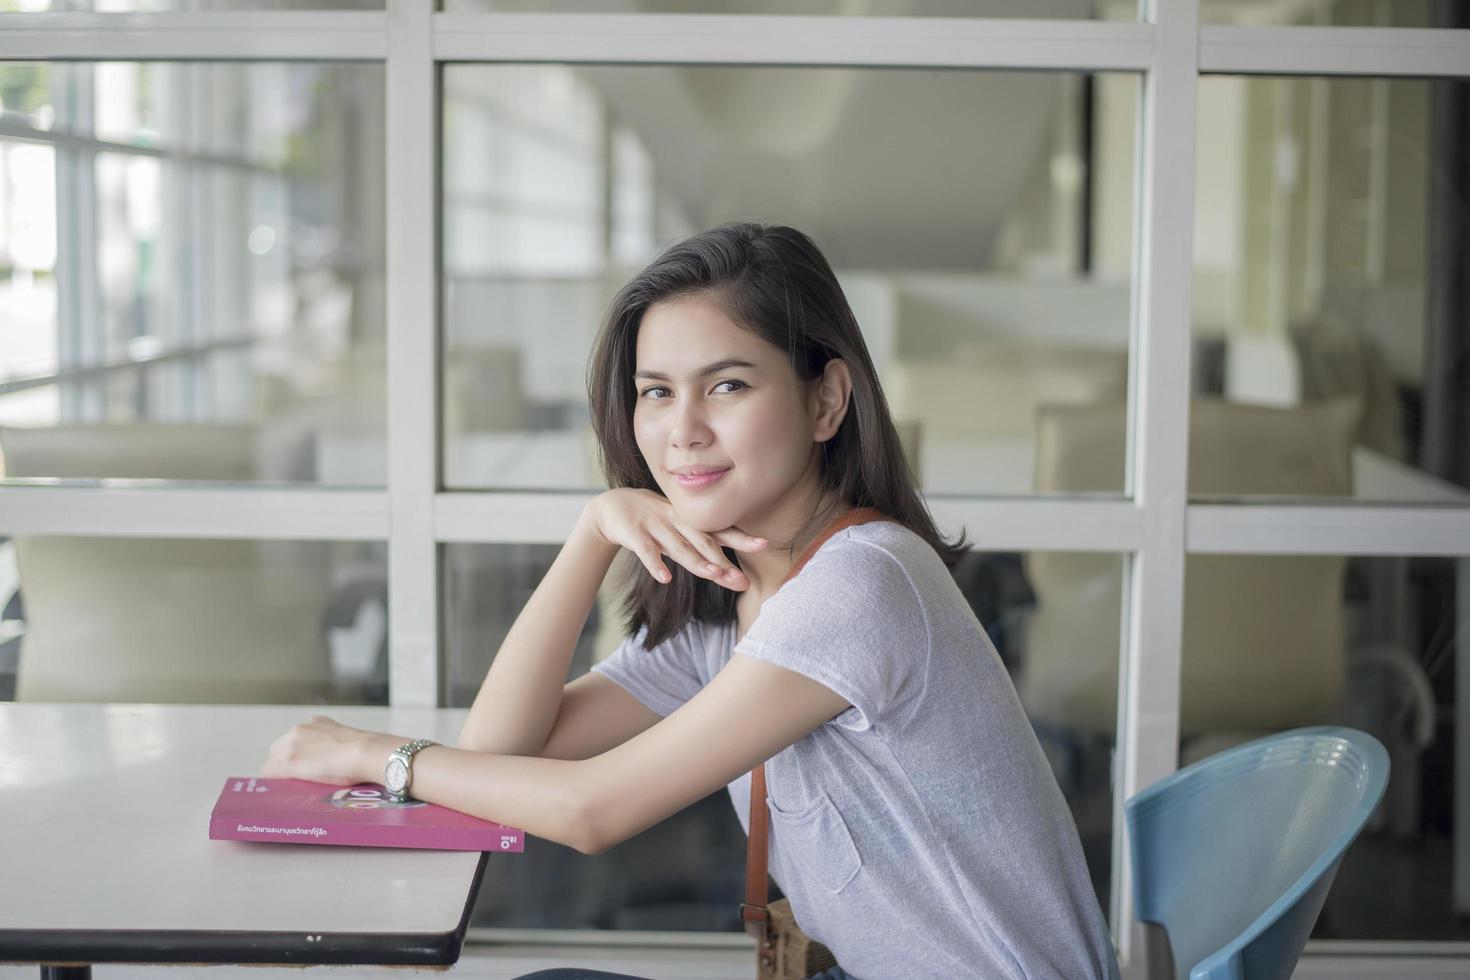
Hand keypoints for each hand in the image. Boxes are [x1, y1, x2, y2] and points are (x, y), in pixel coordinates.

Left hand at [260, 715, 387, 785]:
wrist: (365, 753)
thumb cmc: (364, 751)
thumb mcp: (345, 741)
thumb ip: (332, 744)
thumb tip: (332, 760)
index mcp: (315, 722)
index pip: (293, 741)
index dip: (295, 757)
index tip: (303, 768)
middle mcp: (299, 729)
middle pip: (277, 750)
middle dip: (283, 764)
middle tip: (297, 780)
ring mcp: (291, 745)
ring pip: (272, 762)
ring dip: (278, 774)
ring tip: (291, 788)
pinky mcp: (288, 762)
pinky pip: (269, 773)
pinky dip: (273, 783)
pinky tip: (281, 792)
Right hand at [584, 488, 767, 590]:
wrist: (612, 506)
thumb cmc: (654, 522)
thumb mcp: (678, 532)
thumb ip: (699, 550)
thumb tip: (728, 572)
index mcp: (690, 522)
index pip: (720, 532)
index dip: (742, 538)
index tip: (764, 544)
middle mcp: (677, 523)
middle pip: (704, 542)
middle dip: (724, 560)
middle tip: (742, 578)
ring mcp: (656, 527)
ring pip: (679, 547)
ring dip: (696, 562)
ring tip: (714, 575)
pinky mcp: (635, 534)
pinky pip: (646, 551)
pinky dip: (655, 564)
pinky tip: (665, 578)